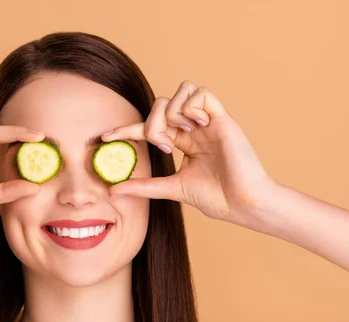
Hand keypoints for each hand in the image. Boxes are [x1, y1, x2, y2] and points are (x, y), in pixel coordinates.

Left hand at [102, 81, 278, 224]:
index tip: (105, 138)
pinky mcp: (222, 118)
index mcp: (183, 143)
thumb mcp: (172, 189)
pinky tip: (197, 126)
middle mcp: (193, 129)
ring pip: (180, 91)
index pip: (149, 127)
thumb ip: (144, 186)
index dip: (126, 130)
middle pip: (160, 105)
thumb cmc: (216, 198)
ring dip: (172, 112)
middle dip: (153, 123)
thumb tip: (112, 190)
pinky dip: (192, 106)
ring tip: (182, 135)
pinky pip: (201, 93)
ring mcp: (208, 122)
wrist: (243, 204)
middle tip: (165, 145)